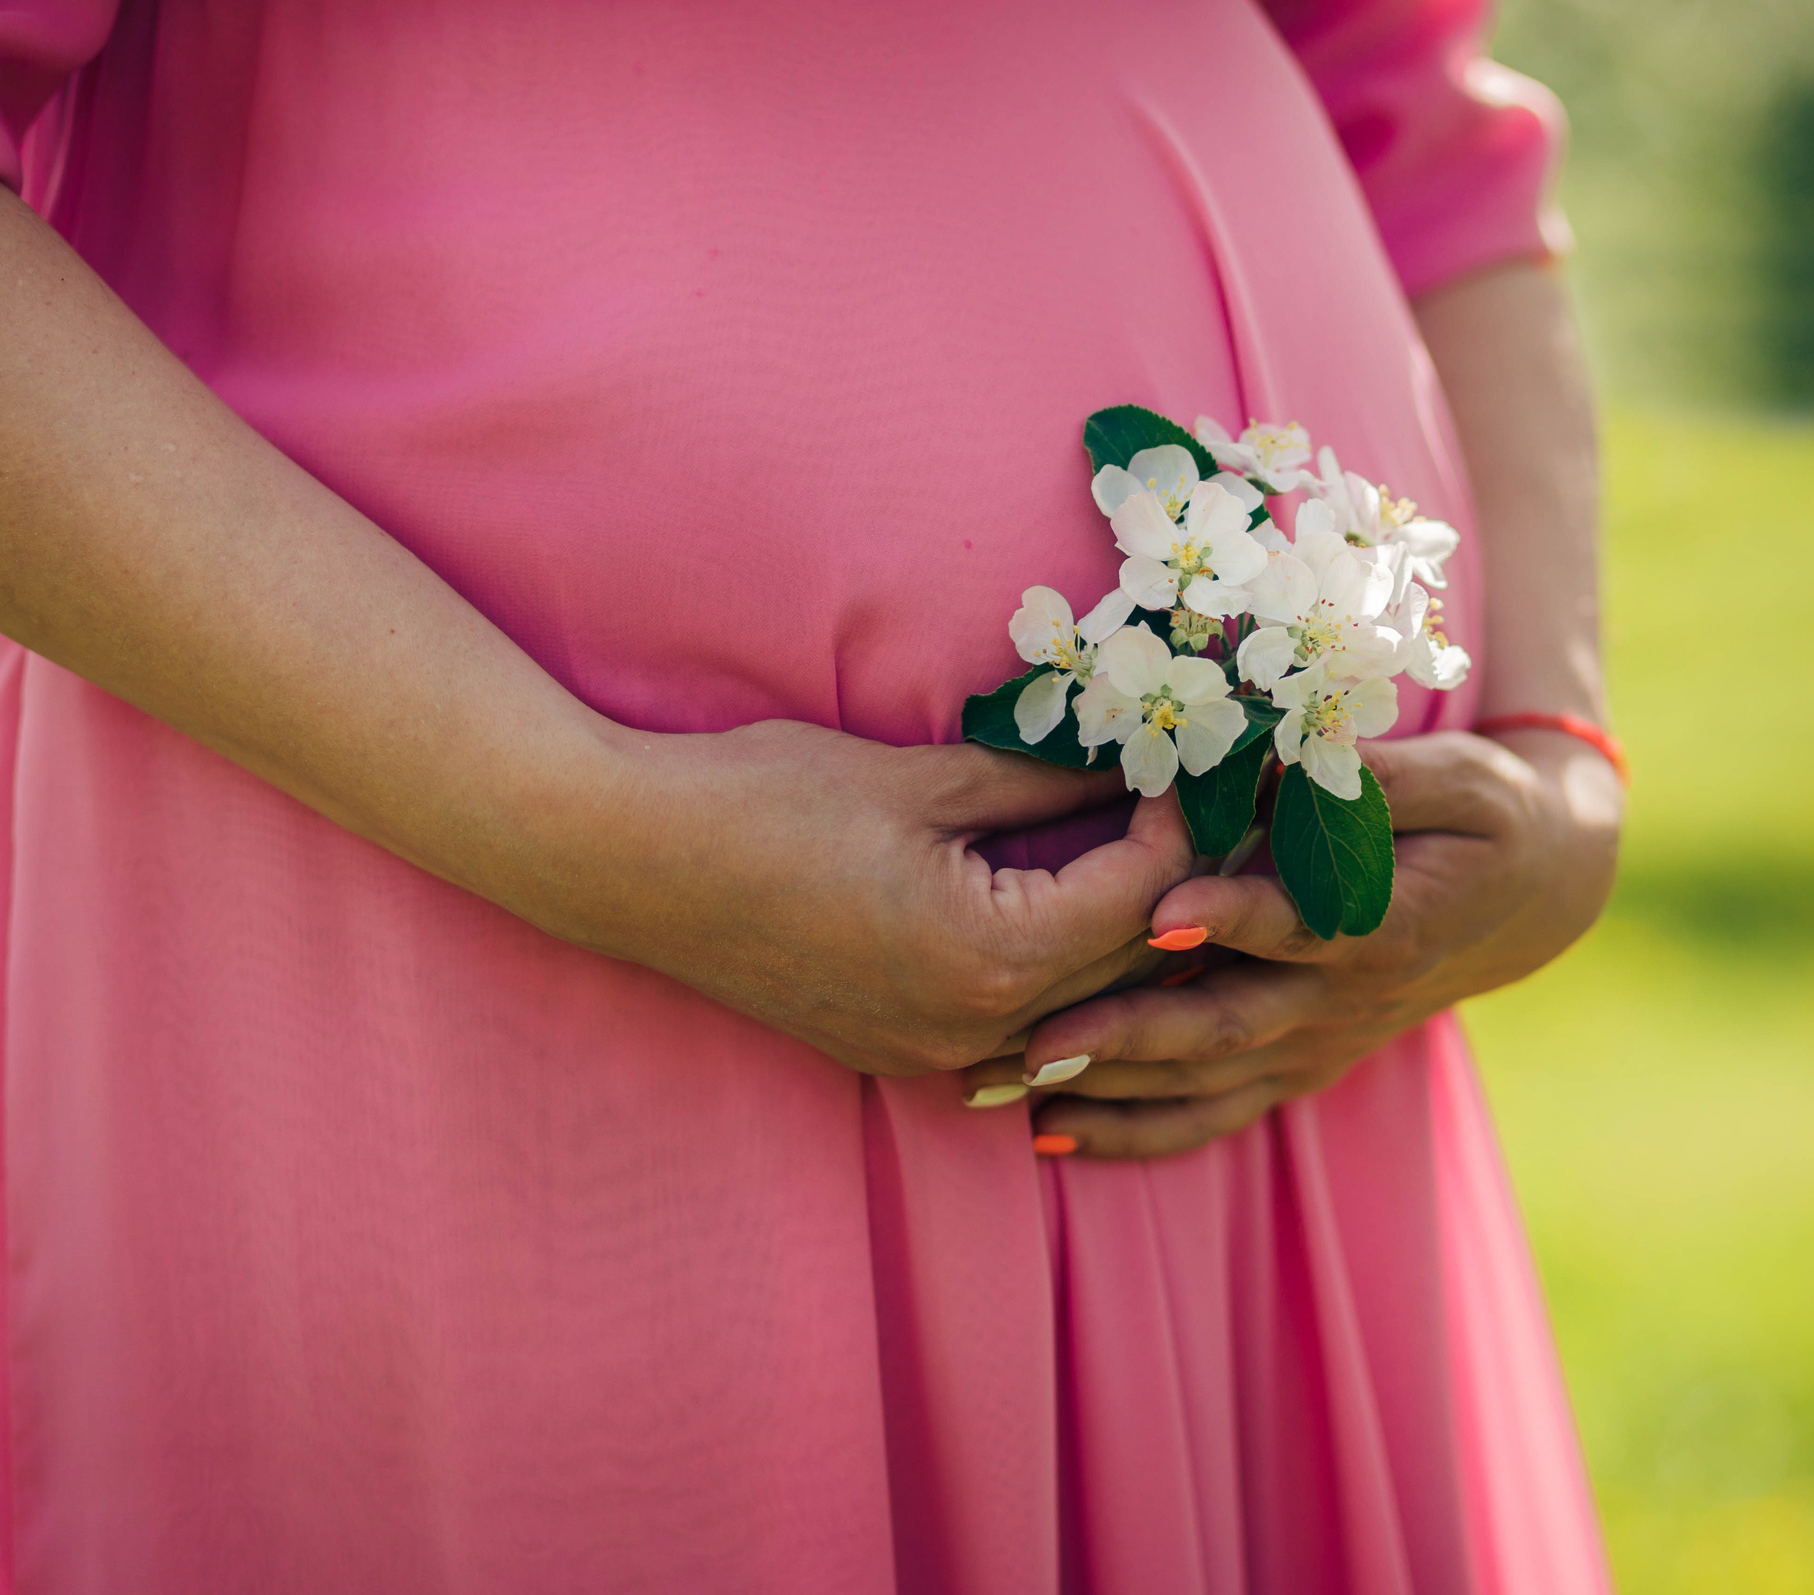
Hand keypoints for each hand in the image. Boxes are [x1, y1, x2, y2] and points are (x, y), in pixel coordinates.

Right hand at [564, 720, 1195, 1077]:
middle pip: (1122, 968)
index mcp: (991, 960)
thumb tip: (1126, 761)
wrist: (629, 862)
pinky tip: (1048, 912)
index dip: (1177, 825)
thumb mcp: (920, 779)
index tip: (1184, 764)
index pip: (1138, 898)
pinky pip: (1006, 1025)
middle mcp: (972, 1030)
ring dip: (1109, 940)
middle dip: (1162, 886)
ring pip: (1069, 1009)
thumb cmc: (763, 803)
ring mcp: (927, 1053)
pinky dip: (1046, 974)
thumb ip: (1036, 781)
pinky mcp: (890, 1050)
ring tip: (1127, 853)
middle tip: (1179, 805)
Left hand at [960, 728, 1619, 1155]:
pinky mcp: (1298, 1067)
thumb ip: (1369, 778)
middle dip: (1128, 1035)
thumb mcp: (1456, 778)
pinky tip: (1051, 1138)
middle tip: (1038, 1039)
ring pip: (1206, 1084)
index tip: (1156, 908)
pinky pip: (1212, 1117)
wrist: (1536, 897)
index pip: (1296, 927)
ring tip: (1012, 1091)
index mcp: (1381, 925)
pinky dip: (1134, 1134)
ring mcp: (1317, 1046)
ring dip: (1110, 1094)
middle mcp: (1342, 1002)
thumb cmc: (1487, 816)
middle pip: (1227, 1025)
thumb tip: (1277, 758)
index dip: (1229, 917)